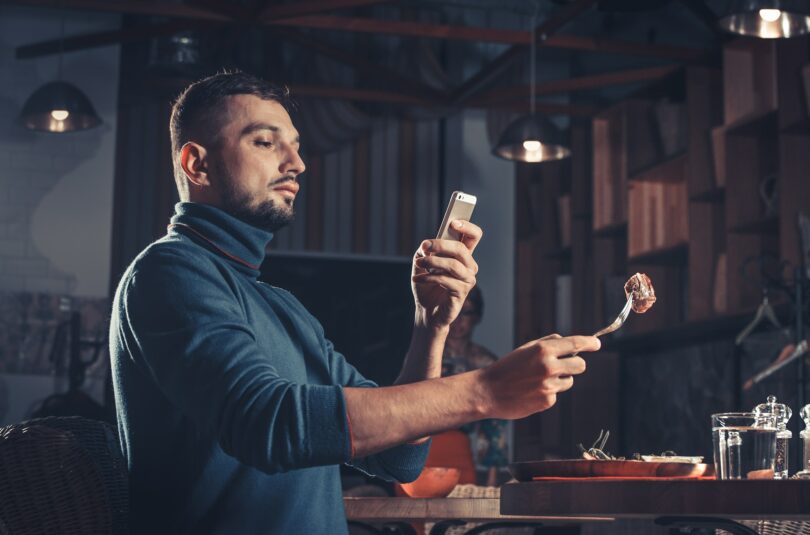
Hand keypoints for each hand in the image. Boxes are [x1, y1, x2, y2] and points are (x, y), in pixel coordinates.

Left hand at [411, 220, 482, 328]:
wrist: (426, 311)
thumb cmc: (427, 286)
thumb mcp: (422, 263)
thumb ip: (425, 251)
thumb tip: (427, 246)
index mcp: (462, 256)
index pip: (474, 236)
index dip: (467, 227)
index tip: (453, 222)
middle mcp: (469, 266)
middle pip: (461, 249)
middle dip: (441, 245)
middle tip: (424, 246)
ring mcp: (467, 280)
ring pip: (453, 265)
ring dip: (432, 262)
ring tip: (418, 263)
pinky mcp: (461, 293)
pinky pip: (445, 280)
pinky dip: (429, 277)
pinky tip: (418, 278)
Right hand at [478, 334, 600, 418]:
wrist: (488, 392)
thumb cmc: (506, 368)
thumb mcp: (525, 349)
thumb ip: (547, 344)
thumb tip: (567, 343)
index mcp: (543, 350)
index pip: (575, 344)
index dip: (589, 343)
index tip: (597, 344)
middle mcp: (549, 366)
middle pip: (580, 366)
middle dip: (576, 365)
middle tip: (565, 366)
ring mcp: (549, 385)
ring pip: (569, 381)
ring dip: (560, 380)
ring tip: (537, 381)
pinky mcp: (547, 401)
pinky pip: (556, 394)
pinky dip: (548, 392)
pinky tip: (531, 392)